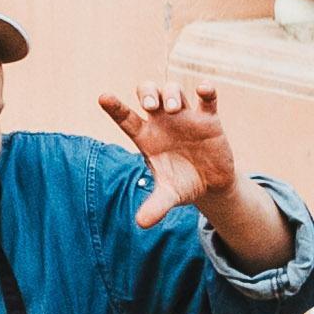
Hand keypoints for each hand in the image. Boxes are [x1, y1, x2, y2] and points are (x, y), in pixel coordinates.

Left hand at [105, 86, 244, 226]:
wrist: (210, 184)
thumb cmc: (182, 185)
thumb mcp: (169, 196)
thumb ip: (155, 206)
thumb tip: (141, 224)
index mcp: (146, 137)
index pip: (126, 118)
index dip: (115, 107)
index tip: (103, 97)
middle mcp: (162, 122)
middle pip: (148, 94)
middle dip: (148, 93)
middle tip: (151, 105)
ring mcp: (185, 117)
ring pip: (173, 92)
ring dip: (171, 94)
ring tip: (173, 109)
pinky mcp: (208, 119)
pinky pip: (207, 98)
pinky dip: (206, 91)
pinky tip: (203, 89)